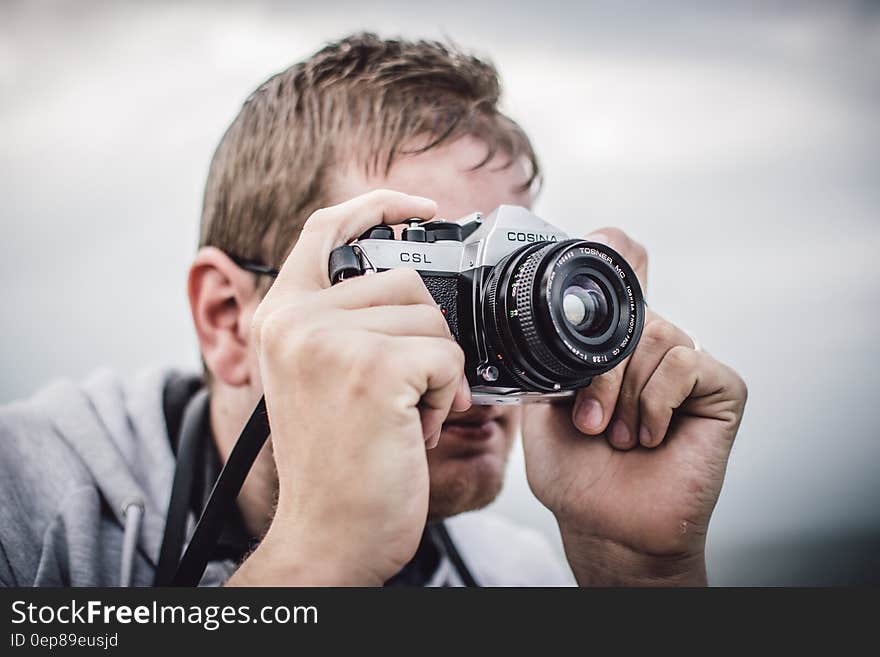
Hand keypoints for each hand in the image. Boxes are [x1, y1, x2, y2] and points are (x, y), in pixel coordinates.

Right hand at [230, 190, 469, 585]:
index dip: (378, 206)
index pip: (326, 229)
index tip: (423, 209)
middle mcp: (295, 320)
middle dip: (426, 337)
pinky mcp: (372, 369)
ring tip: (406, 414)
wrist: (330, 536)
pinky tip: (418, 428)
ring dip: (437, 371)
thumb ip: (348, 322)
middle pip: (405, 281)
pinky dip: (448, 394)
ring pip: (433, 318)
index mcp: (281, 317)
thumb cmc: (338, 463)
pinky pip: (447, 354)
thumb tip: (416, 278)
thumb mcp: (322, 377)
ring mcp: (329, 341)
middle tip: (407, 394)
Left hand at [522, 229, 746, 585]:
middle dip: (601, 371)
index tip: (592, 260)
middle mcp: (652, 347)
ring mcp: (689, 366)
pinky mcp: (723, 388)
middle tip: (591, 422)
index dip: (613, 250)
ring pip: (658, 336)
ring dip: (626, 393)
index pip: (625, 270)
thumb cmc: (575, 471)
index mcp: (613, 345)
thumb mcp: (544, 403)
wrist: (606, 526)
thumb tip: (555, 308)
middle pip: (633, 312)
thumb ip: (551, 356)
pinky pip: (686, 362)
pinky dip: (656, 400)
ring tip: (617, 435)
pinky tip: (649, 436)